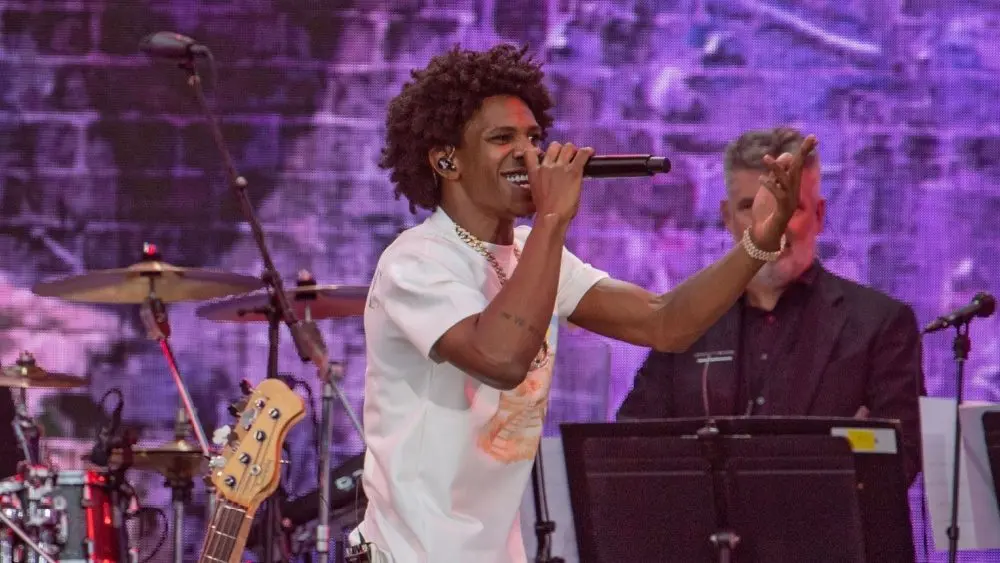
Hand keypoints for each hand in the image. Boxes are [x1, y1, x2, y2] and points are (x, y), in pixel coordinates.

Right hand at [524, 141, 594, 224]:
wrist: (551, 215)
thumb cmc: (544, 209)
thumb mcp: (536, 191)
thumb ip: (542, 180)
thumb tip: (551, 178)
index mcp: (535, 172)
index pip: (530, 152)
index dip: (539, 150)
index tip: (547, 156)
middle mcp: (547, 166)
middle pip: (554, 146)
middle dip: (561, 150)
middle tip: (567, 158)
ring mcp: (560, 167)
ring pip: (568, 147)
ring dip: (573, 151)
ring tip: (577, 157)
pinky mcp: (573, 171)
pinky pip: (582, 154)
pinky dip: (587, 152)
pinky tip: (590, 153)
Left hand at [750, 135, 817, 249]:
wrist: (764, 238)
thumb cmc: (766, 215)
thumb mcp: (770, 191)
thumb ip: (775, 176)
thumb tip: (783, 157)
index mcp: (791, 188)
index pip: (798, 166)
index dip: (804, 151)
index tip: (813, 137)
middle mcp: (794, 193)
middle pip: (799, 169)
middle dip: (804, 152)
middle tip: (812, 137)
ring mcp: (790, 202)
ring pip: (787, 181)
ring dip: (776, 169)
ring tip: (765, 158)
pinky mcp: (783, 211)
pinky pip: (779, 195)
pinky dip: (770, 186)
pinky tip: (761, 179)